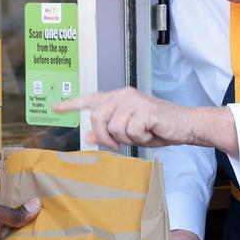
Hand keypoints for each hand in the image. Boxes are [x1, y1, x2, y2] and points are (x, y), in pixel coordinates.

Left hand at [53, 87, 237, 155]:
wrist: (184, 125)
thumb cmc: (158, 128)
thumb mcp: (129, 132)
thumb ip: (109, 132)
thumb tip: (89, 136)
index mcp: (118, 99)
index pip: (90, 100)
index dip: (71, 104)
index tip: (55, 108)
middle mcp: (123, 95)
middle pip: (98, 118)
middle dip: (106, 136)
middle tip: (119, 144)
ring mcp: (134, 100)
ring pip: (114, 127)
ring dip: (128, 138)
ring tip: (142, 133)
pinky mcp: (144, 109)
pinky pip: (130, 131)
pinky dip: (140, 138)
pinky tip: (150, 132)